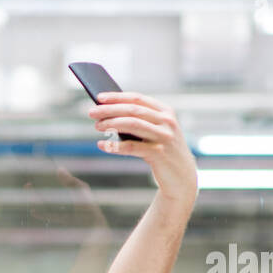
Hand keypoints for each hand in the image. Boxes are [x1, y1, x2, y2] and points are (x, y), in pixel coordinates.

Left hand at [88, 91, 197, 211]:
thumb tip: (109, 113)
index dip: (117, 97)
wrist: (181, 175)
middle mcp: (166, 121)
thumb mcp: (156, 131)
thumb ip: (140, 120)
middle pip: (132, 110)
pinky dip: (114, 145)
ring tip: (97, 126)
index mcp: (165, 111)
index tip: (99, 97)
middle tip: (91, 112)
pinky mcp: (159, 154)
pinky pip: (131, 147)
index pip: (137, 98)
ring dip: (111, 123)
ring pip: (132, 124)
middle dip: (110, 109)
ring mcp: (164, 137)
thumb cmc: (162, 150)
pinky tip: (102, 144)